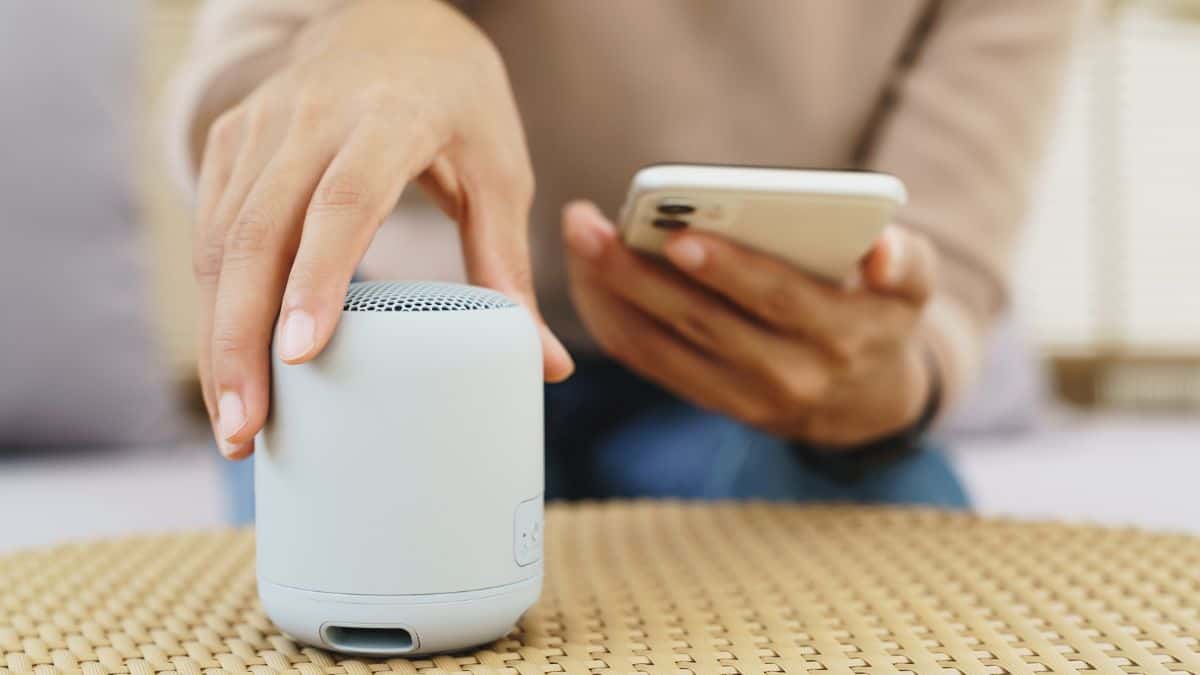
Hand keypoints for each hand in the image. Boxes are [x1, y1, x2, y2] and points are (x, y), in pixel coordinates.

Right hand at [193, 0, 571, 458]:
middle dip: (242, 338)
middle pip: (260, 231)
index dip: (321, 276)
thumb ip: (509, 265)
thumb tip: (549, 368)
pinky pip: (210, 228)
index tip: (301, 354)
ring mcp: (262, 127)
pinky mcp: (232, 142)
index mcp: (392, 118)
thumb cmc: (457, 101)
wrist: (389, 17)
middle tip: (247, 431)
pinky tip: (227, 364)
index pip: (345, 200)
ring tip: (235, 423)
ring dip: (218, 336)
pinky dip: (213, 302)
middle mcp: (313, 118)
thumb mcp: (499, 170)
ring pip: (220, 239)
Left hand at [563, 201, 936, 446]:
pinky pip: (650, 364)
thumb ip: (907, 260)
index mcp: (841, 336)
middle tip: (589, 226)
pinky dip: (613, 321)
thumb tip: (882, 251)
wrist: (865, 402)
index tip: (678, 238)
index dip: (728, 270)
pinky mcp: (709, 400)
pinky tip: (586, 278)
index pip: (777, 299)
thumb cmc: (878, 313)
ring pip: (663, 347)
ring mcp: (743, 397)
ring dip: (611, 295)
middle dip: (639, 274)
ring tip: (578, 242)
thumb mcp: (912, 286)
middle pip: (702, 322)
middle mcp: (789, 376)